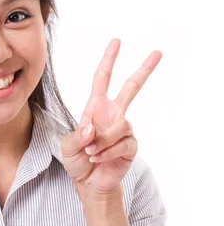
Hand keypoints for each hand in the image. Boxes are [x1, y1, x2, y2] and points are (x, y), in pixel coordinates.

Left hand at [61, 38, 162, 196]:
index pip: (102, 79)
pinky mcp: (130, 145)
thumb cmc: (78, 161)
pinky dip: (106, 153)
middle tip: (157, 52)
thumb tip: (92, 128)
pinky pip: (121, 143)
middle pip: (132, 88)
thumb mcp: (67, 147)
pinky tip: (98, 159)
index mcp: (95, 108)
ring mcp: (123, 129)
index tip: (117, 42)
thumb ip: (76, 137)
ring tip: (91, 153)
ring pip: (119, 126)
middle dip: (144, 70)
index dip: (109, 60)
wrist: (89, 183)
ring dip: (101, 142)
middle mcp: (112, 114)